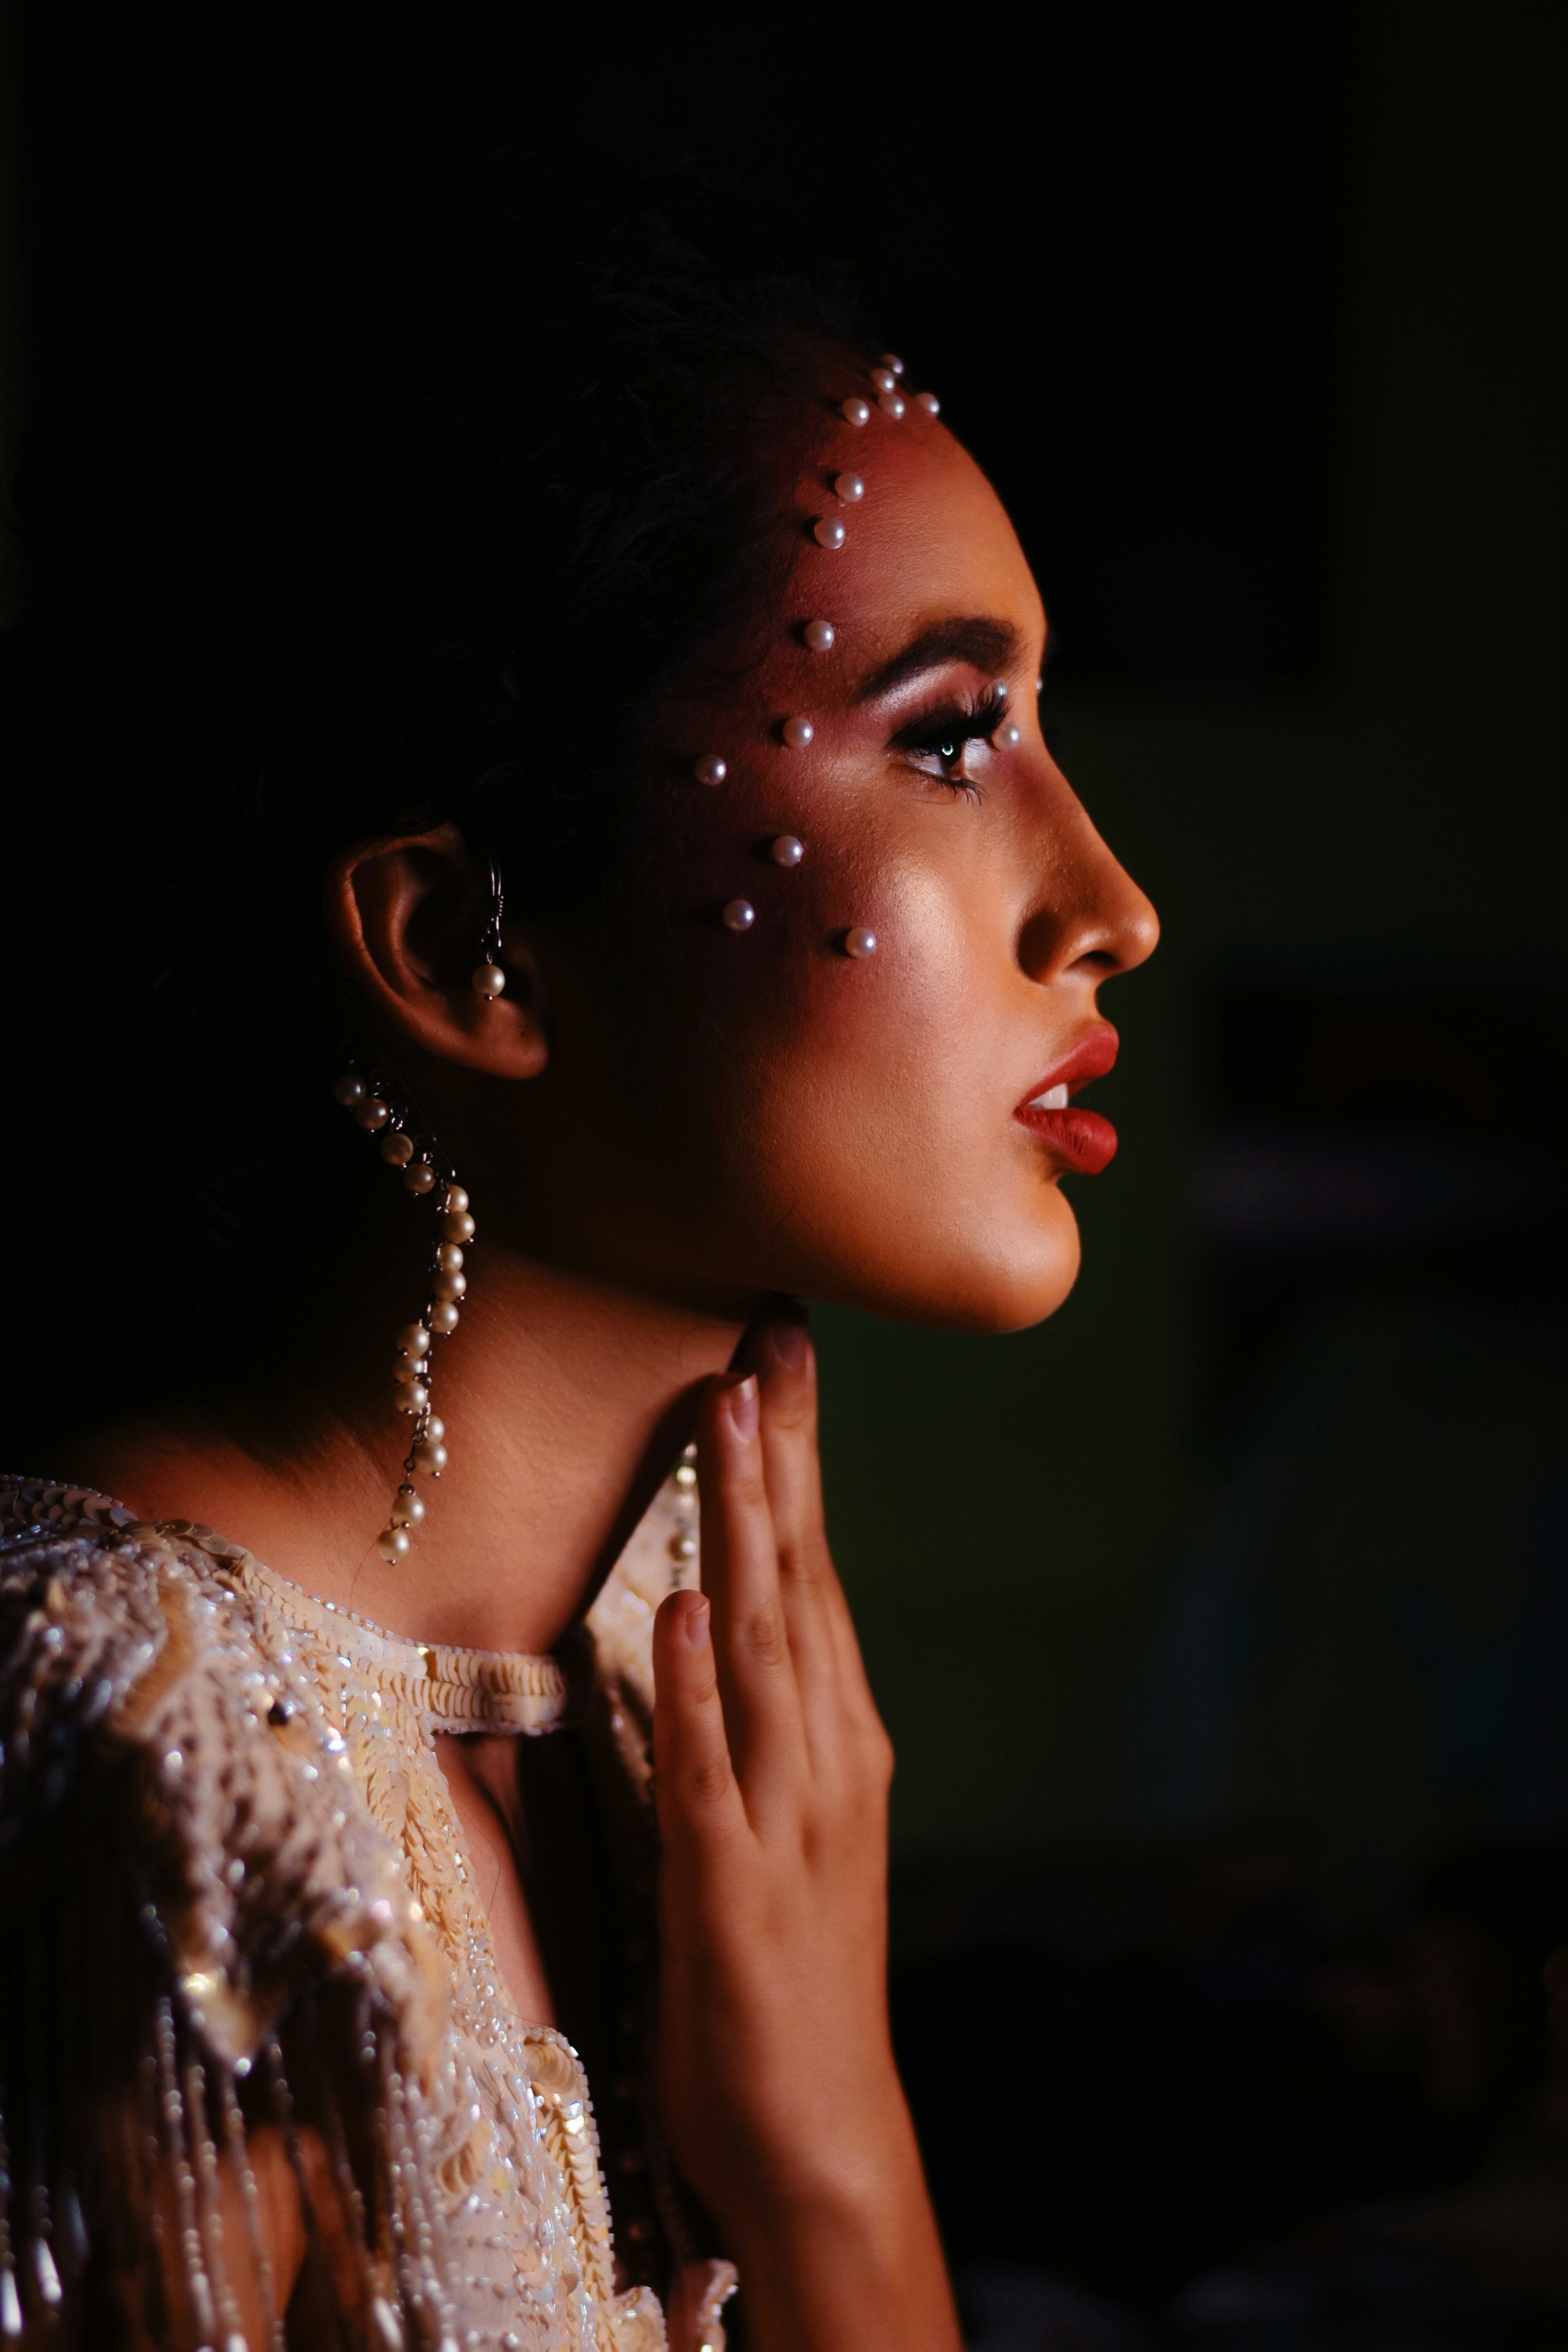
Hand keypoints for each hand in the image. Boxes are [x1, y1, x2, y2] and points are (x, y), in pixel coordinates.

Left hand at [651, 1313, 961, 2351]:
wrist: (822, 2133)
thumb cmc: (788, 1971)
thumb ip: (761, 1719)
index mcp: (834, 1735)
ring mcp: (784, 1818)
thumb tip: (721, 1612)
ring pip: (764, 1643)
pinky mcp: (728, 1889)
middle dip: (779, 1452)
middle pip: (800, 1578)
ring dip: (745, 1528)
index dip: (794, 1459)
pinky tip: (685, 1611)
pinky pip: (708, 1771)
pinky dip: (698, 1688)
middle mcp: (824, 1756)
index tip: (774, 1352)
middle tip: (766, 1333)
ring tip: (730, 1418)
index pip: (812, 1569)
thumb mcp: (785, 1820)